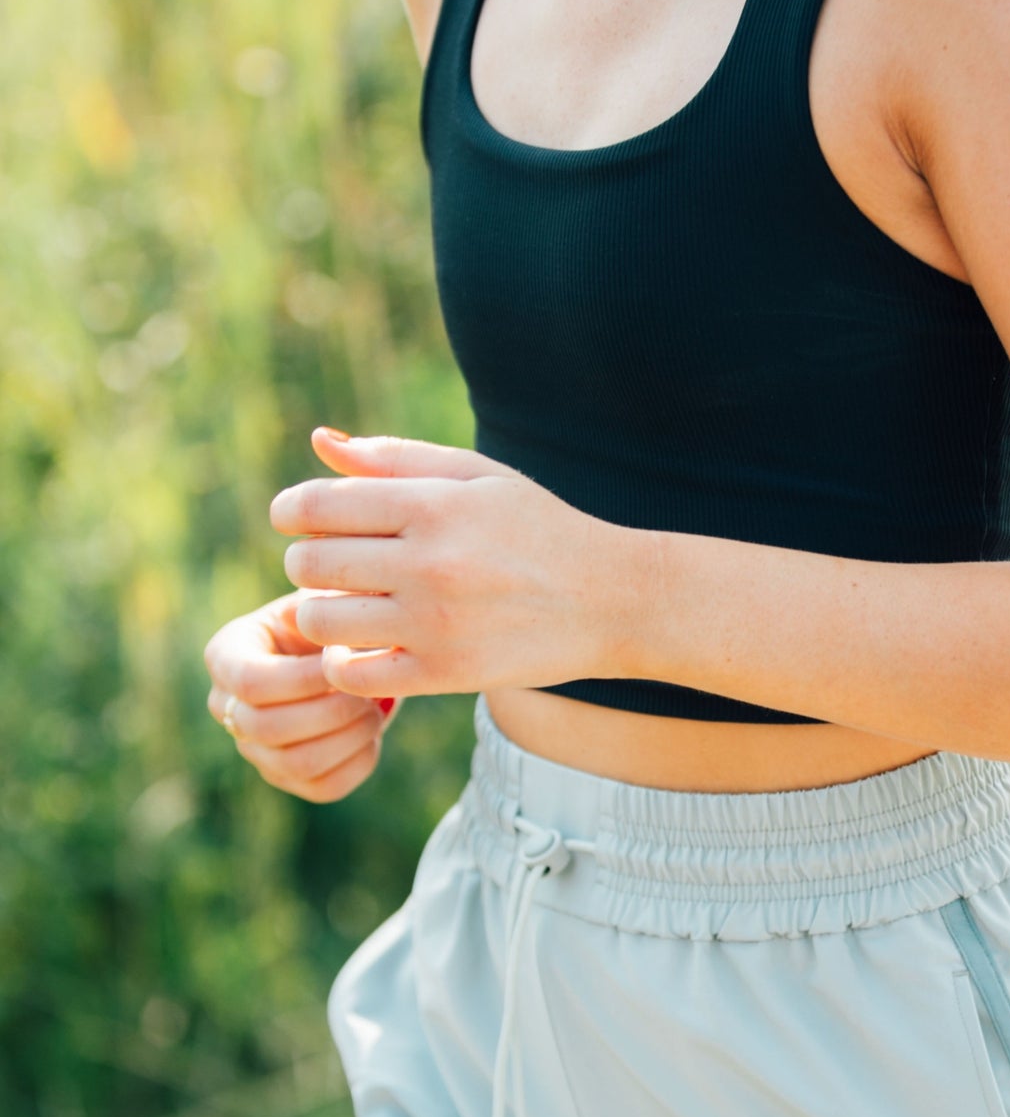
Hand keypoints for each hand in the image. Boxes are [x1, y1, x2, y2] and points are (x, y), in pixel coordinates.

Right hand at [203, 588, 395, 801]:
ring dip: (348, 738)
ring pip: (294, 764)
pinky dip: (359, 762)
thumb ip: (324, 600)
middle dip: (330, 710)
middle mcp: (229, 706)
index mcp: (227, 655)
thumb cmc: (333, 613)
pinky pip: (323, 787)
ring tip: (377, 708)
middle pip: (266, 729)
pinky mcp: (289, 776)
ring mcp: (255, 748)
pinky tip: (374, 732)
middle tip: (371, 689)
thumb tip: (333, 611)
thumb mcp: (323, 595)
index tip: (344, 660)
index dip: (302, 679)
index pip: (251, 682)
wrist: (346, 648)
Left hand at [267, 427, 646, 701]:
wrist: (611, 599)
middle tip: (329, 565)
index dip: (290, 511)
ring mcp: (435, 623)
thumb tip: (321, 442)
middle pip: (310, 564)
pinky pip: (351, 674)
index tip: (297, 519)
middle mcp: (430, 562)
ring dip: (321, 613)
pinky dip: (343, 663)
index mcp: (434, 504)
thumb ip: (396, 458)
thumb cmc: (538, 528)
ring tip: (347, 606)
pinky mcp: (444, 674)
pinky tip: (366, 647)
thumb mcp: (477, 476)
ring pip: (321, 621)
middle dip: (306, 561)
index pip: (317, 505)